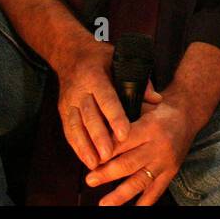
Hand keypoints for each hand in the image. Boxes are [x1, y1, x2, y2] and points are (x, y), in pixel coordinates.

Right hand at [53, 37, 129, 170]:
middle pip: (89, 116)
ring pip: (76, 126)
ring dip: (85, 147)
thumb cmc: (101, 58)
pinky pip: (69, 130)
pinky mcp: (63, 110)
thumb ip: (139, 79)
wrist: (70, 54)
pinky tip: (86, 160)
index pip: (106, 98)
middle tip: (109, 156)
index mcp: (95, 76)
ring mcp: (69, 101)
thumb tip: (156, 99)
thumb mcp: (119, 60)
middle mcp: (79, 89)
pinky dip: (77, 147)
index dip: (115, 117)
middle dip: (99, 137)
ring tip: (97, 164)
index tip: (124, 134)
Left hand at [86, 80, 198, 205]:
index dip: (106, 150)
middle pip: (129, 163)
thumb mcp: (144, 103)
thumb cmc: (159, 109)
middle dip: (107, 174)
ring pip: (140, 181)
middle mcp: (158, 146)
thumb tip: (98, 122)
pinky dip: (144, 203)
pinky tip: (132, 211)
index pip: (124, 141)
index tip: (90, 158)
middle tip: (90, 180)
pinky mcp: (170, 173)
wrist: (187, 115)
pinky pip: (156, 191)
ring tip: (104, 204)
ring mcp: (165, 162)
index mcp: (149, 127)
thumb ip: (123, 113)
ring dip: (120, 194)